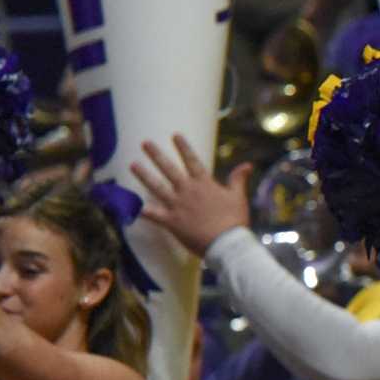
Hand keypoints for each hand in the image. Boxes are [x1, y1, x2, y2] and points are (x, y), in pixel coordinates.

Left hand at [132, 136, 251, 257]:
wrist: (226, 243)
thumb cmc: (234, 220)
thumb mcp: (238, 197)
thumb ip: (238, 179)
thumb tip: (248, 164)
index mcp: (204, 184)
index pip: (192, 160)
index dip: (183, 147)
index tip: (175, 135)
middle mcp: (187, 191)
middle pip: (169, 169)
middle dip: (156, 155)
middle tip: (145, 143)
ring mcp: (177, 205)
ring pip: (156, 187)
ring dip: (144, 175)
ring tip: (133, 164)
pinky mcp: (171, 221)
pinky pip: (152, 214)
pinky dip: (141, 210)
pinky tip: (131, 205)